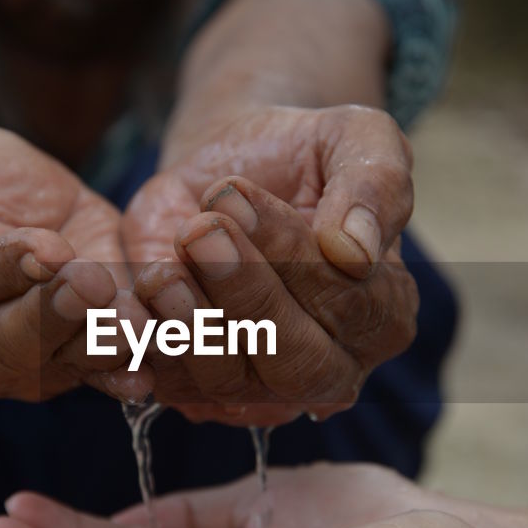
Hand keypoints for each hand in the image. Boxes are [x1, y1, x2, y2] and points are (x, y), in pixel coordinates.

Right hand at [0, 126, 149, 402]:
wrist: (8, 201)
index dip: (8, 270)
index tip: (45, 248)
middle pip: (17, 341)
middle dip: (58, 312)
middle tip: (92, 282)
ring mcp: (29, 367)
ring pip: (67, 362)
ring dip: (102, 346)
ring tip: (132, 324)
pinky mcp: (83, 362)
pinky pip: (105, 373)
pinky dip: (129, 370)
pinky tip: (149, 369)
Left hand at [121, 105, 417, 423]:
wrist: (224, 180)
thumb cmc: (303, 156)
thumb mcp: (357, 138)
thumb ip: (376, 185)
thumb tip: (355, 252)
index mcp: (383, 314)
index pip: (348, 306)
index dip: (291, 256)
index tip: (236, 196)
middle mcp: (330, 367)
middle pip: (295, 364)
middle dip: (244, 296)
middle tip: (200, 230)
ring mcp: (262, 388)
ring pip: (229, 382)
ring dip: (193, 320)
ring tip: (167, 257)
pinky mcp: (196, 386)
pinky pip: (171, 383)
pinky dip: (152, 341)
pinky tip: (144, 284)